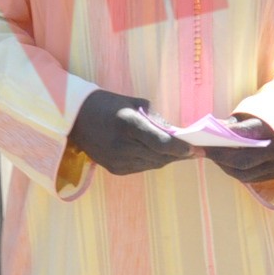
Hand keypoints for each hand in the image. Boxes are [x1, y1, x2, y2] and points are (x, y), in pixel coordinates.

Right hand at [65, 90, 194, 174]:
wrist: (76, 118)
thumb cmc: (108, 104)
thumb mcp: (135, 104)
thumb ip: (157, 121)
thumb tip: (177, 135)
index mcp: (128, 124)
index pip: (162, 144)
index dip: (182, 149)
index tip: (198, 150)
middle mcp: (123, 146)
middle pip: (161, 157)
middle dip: (179, 155)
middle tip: (195, 151)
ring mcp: (118, 161)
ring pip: (153, 165)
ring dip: (167, 159)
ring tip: (179, 152)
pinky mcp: (115, 170)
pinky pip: (142, 168)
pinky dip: (152, 161)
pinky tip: (157, 154)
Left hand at [204, 116, 273, 185]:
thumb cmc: (270, 117)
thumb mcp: (254, 114)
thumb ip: (234, 124)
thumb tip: (211, 133)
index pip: (242, 136)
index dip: (220, 141)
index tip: (201, 141)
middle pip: (242, 160)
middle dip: (219, 157)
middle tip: (201, 151)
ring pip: (246, 173)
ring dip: (225, 166)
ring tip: (212, 156)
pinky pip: (253, 178)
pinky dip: (236, 172)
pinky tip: (225, 164)